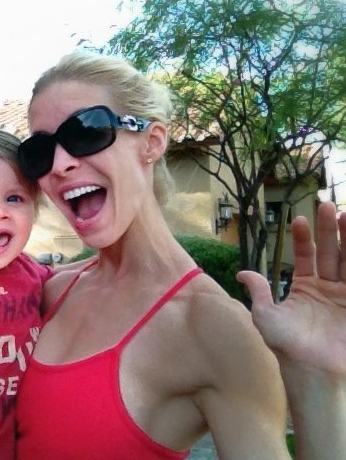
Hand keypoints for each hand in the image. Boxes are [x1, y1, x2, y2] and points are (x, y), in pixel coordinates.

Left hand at [238, 202, 345, 375]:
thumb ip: (258, 291)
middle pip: (330, 252)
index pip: (306, 256)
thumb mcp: (265, 315)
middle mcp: (327, 288)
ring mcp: (344, 296)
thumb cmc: (286, 345)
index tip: (298, 219)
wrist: (312, 370)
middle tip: (326, 206)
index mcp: (305, 288)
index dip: (303, 238)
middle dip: (329, 229)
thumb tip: (241, 273)